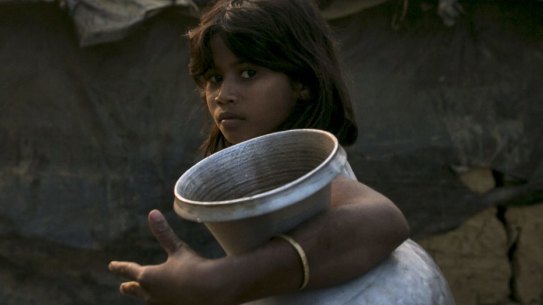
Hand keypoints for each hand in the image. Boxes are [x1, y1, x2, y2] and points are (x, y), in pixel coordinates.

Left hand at [109, 210, 226, 304]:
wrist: (212, 291)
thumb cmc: (193, 268)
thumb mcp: (177, 249)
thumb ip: (164, 232)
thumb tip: (153, 212)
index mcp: (148, 277)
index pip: (130, 270)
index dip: (120, 267)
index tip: (111, 265)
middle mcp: (152, 293)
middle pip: (136, 289)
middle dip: (130, 287)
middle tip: (122, 287)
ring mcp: (163, 304)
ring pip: (148, 300)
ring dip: (144, 295)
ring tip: (144, 296)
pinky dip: (160, 302)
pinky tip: (166, 301)